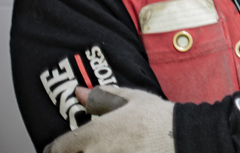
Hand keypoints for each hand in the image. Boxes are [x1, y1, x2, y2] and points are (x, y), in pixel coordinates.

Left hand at [44, 86, 173, 152]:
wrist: (183, 139)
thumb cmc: (158, 118)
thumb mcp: (132, 99)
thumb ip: (101, 97)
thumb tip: (79, 92)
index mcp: (93, 134)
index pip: (58, 148)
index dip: (56, 149)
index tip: (58, 150)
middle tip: (94, 147)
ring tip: (112, 149)